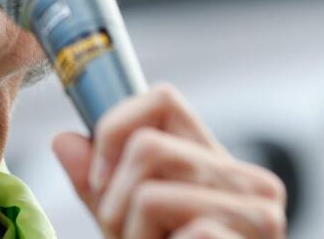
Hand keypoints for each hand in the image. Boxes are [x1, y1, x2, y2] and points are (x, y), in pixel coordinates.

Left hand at [53, 84, 285, 238]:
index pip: (162, 98)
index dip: (114, 128)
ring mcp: (259, 213)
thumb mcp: (127, 224)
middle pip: (145, 147)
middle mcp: (250, 180)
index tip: (99, 177)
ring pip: (149, 191)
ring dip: (130, 233)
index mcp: (219, 163)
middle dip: (114, 200)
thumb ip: (98, 184)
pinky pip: (174, 228)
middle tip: (130, 236)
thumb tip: (64, 140)